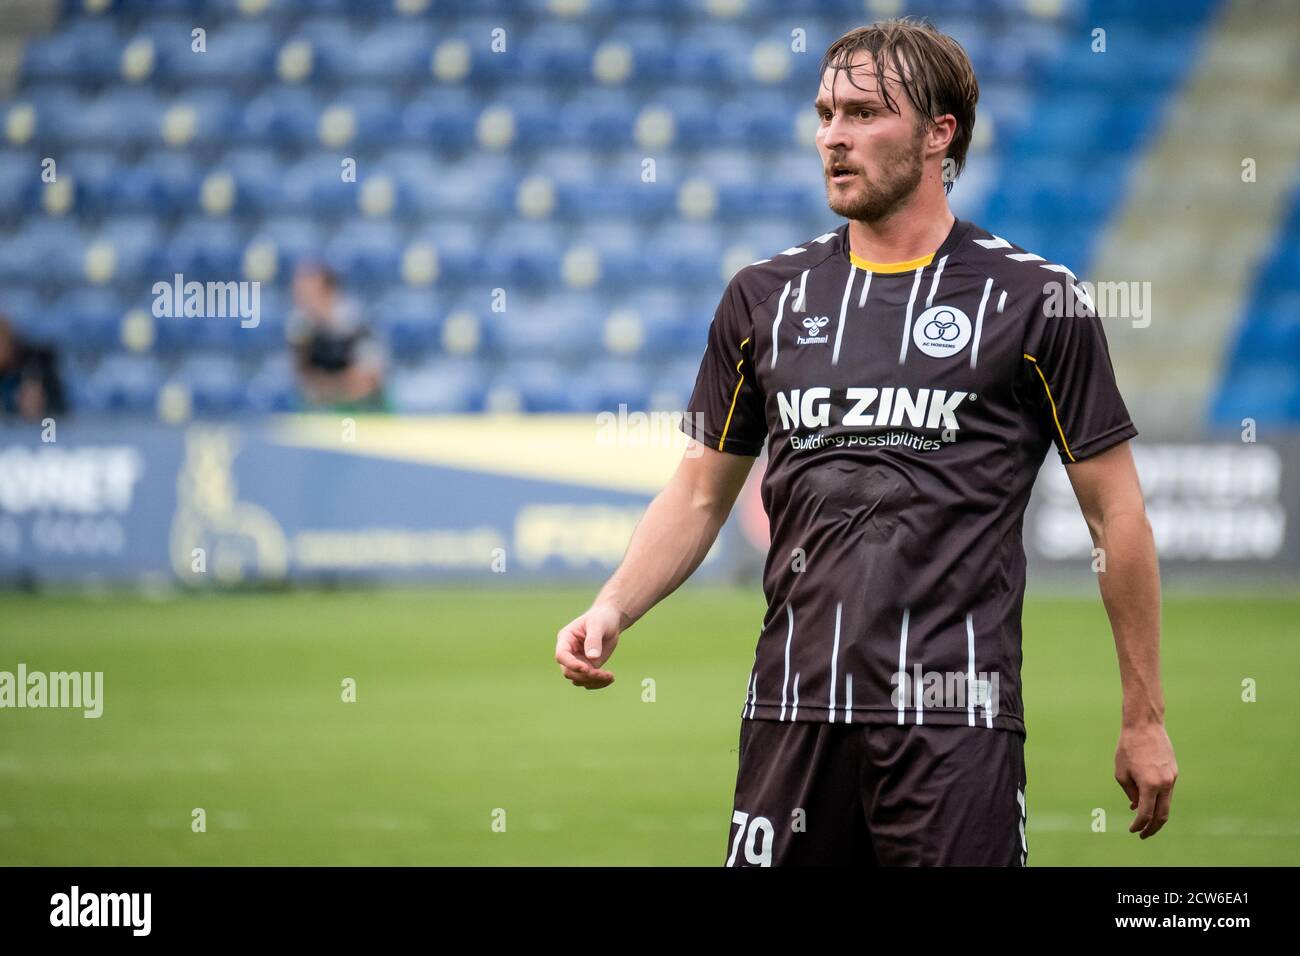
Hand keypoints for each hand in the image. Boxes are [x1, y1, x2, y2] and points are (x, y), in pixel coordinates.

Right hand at [554, 603, 623, 689]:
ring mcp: (578, 661)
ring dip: (593, 681)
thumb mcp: (598, 625)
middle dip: (585, 676)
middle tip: (602, 674)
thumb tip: (592, 658)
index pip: (561, 655)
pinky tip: (610, 678)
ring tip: (609, 676)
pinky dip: (599, 683)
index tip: (586, 669)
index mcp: (566, 639)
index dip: (571, 664)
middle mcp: (569, 652)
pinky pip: (589, 681)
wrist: (611, 620)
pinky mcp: (588, 667)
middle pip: (568, 671)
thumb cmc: (602, 618)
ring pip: (578, 680)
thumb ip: (593, 640)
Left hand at [1115, 722, 1177, 838]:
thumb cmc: (1128, 748)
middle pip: (1162, 815)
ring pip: (1167, 805)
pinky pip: (1167, 792)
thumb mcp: (1121, 772)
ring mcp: (1172, 778)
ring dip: (1157, 816)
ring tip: (1146, 823)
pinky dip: (1159, 801)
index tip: (1132, 830)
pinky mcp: (1174, 773)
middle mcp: (1164, 784)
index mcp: (1149, 785)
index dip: (1139, 825)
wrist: (1145, 726)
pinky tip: (1149, 802)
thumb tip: (1136, 807)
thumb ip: (1130, 793)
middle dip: (1153, 828)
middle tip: (1143, 835)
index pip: (1146, 814)